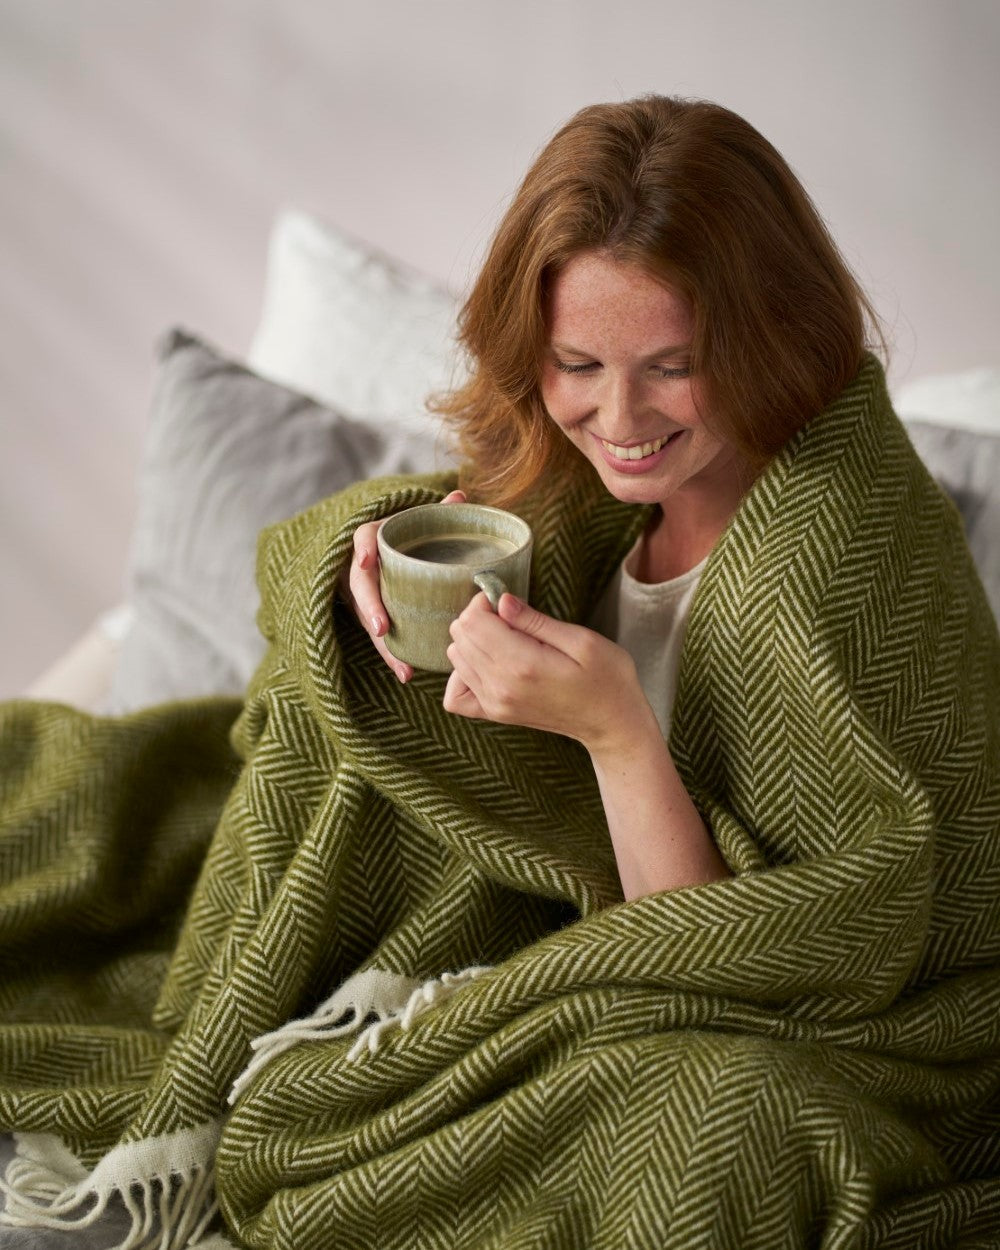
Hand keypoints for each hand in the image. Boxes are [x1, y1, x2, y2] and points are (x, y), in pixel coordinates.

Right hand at [338, 489, 466, 681]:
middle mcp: (366, 567)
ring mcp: (368, 594)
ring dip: (384, 645)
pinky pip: (381, 637)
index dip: (364, 549)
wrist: (392, 554)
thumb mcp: (422, 522)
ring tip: (402, 666)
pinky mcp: (376, 615)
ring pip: (369, 619)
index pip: (364, 539)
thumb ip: (438, 512)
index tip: (365, 561)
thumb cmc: (412, 536)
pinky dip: (393, 655)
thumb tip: (460, 497)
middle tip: (381, 628)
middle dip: (370, 609)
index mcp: (376, 539)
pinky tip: (408, 674)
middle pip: (362, 587)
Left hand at [443, 592, 655, 754]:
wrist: (612, 723)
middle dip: (479, 617)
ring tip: (505, 638)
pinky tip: (486, 664)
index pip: (472, 621)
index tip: (506, 599)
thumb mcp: (582, 640)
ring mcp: (494, 704)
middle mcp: (500, 686)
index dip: (485, 602)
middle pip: (460, 635)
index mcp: (522, 664)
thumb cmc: (607, 678)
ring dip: (473, 640)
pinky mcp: (495, 714)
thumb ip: (536, 621)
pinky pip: (455, 695)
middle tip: (510, 617)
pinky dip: (463, 673)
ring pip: (455, 657)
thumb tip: (502, 601)